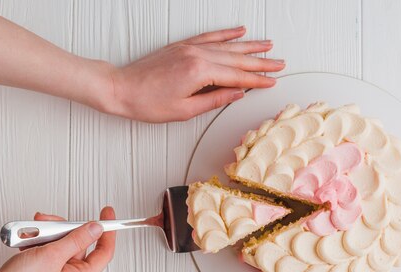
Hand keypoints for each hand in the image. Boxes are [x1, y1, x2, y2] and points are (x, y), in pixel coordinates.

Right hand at [0, 207, 115, 271]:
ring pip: (60, 242)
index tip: (107, 212)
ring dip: (46, 233)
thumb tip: (96, 228)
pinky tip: (24, 241)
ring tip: (30, 232)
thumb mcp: (53, 256)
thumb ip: (77, 239)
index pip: (104, 251)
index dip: (108, 230)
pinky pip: (46, 248)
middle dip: (62, 228)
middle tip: (48, 222)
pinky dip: (36, 240)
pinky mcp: (42, 270)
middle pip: (79, 242)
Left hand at [93, 26, 284, 121]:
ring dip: (249, 46)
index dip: (257, 80)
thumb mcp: (184, 110)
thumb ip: (214, 100)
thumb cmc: (147, 103)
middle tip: (280, 64)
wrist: (121, 89)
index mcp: (199, 73)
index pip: (236, 77)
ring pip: (227, 45)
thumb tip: (237, 94)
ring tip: (268, 46)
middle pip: (236, 59)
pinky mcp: (182, 45)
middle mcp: (196, 55)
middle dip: (260, 62)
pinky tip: (239, 31)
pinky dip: (226, 33)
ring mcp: (189, 47)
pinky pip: (210, 36)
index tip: (272, 81)